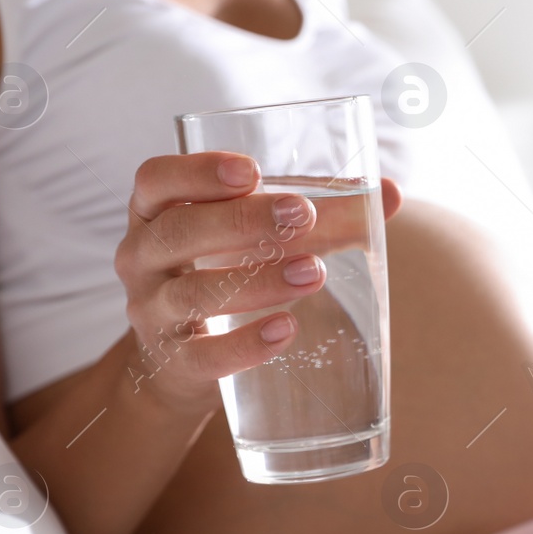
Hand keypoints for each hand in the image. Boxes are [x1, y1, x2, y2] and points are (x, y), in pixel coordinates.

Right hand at [114, 152, 401, 410]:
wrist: (181, 362)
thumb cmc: (226, 274)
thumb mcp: (259, 238)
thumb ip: (324, 215)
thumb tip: (391, 194)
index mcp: (157, 213)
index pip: (155, 180)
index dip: (197, 171)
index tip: (251, 171)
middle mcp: (141, 258)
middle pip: (179, 231)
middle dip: (242, 220)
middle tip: (302, 215)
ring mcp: (152, 312)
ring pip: (194, 293)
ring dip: (257, 281)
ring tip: (314, 273)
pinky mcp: (174, 362)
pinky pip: (202, 355)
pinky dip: (244, 345)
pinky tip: (285, 330)